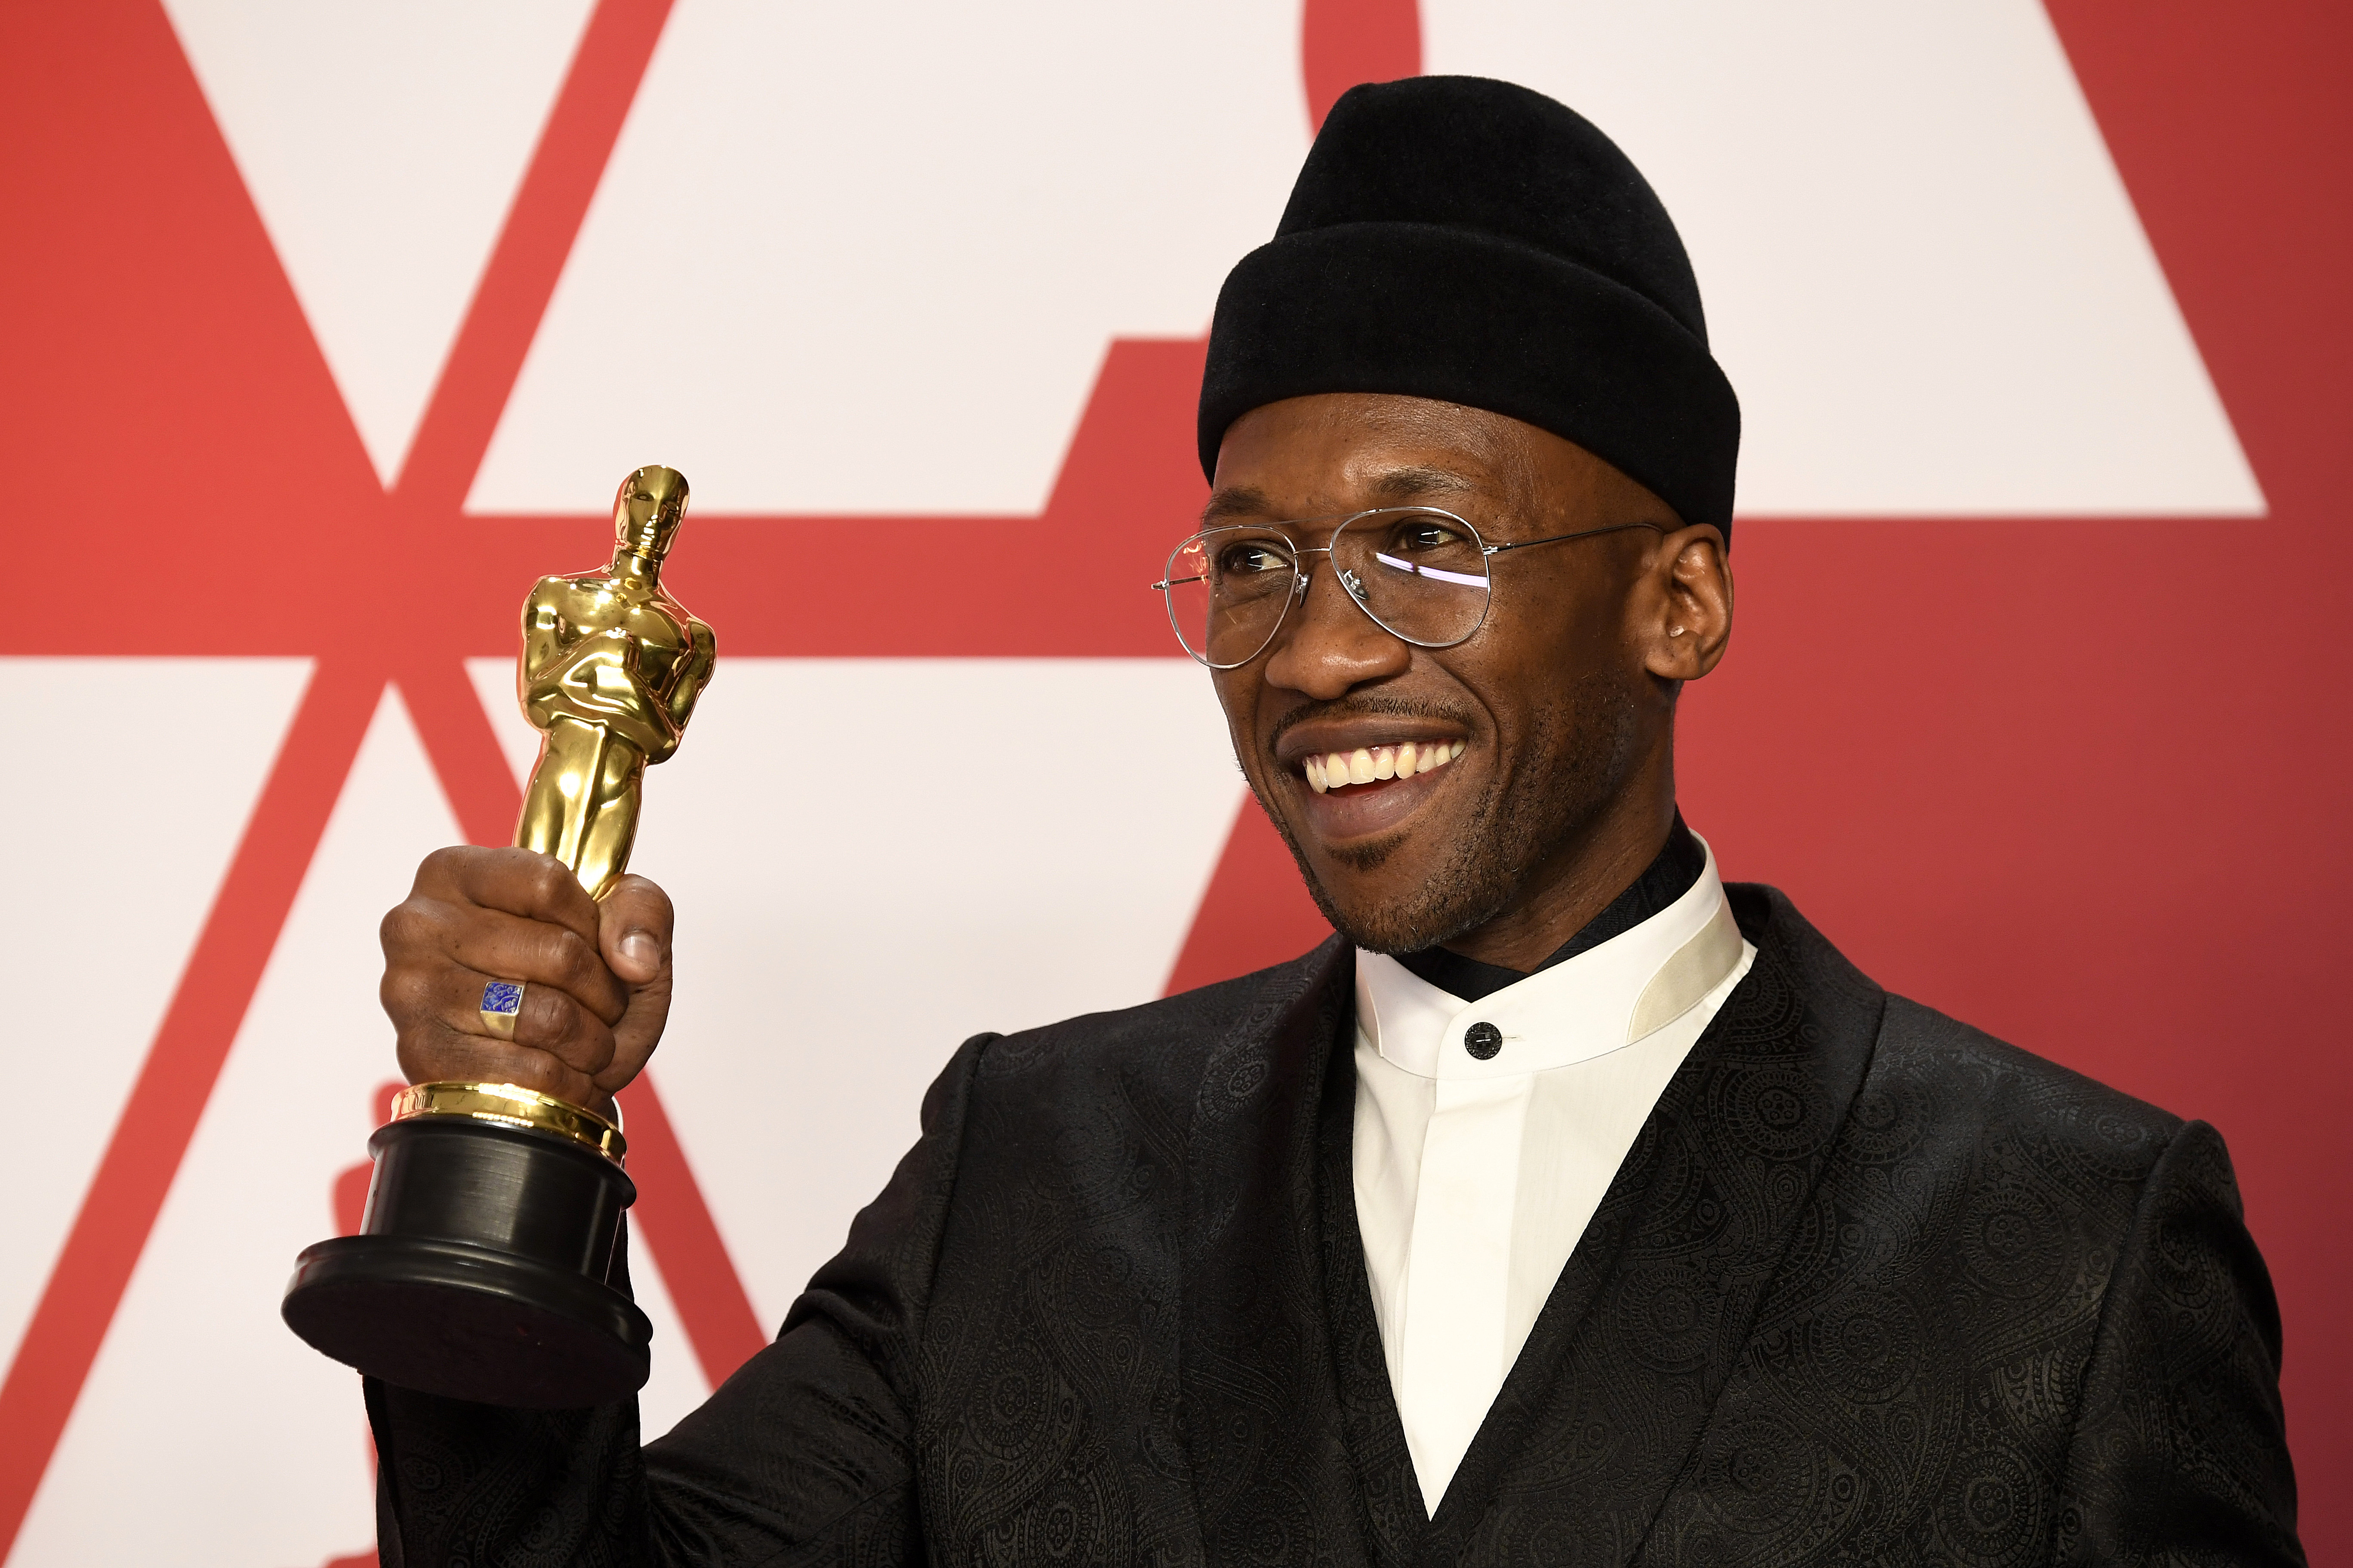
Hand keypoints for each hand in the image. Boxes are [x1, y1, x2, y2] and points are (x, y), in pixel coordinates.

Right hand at [379, 847, 674, 1109]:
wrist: (527, 1078)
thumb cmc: (567, 981)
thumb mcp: (615, 924)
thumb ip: (640, 911)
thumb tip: (635, 960)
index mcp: (454, 872)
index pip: (547, 882)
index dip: (593, 923)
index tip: (596, 945)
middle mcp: (417, 925)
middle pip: (559, 953)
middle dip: (606, 993)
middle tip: (603, 1009)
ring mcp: (411, 991)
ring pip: (550, 1017)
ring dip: (594, 1043)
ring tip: (587, 1045)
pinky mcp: (421, 1056)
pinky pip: (531, 1072)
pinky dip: (569, 1083)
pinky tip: (562, 1076)